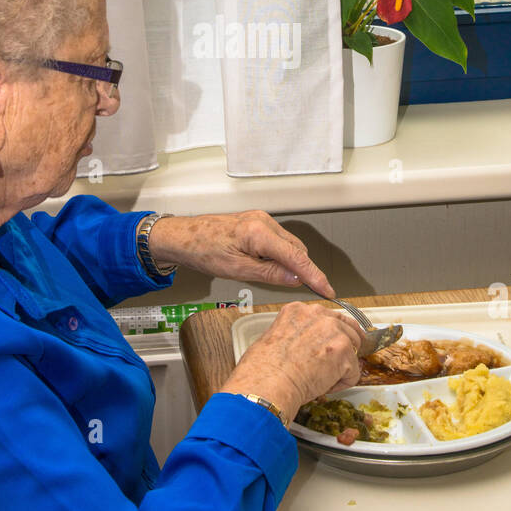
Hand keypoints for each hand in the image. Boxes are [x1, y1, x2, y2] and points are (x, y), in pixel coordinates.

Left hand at [147, 210, 333, 298]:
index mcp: (259, 232)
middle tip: (301, 290)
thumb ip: (269, 274)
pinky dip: (279, 255)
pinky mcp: (256, 222)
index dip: (315, 275)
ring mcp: (260, 219)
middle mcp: (263, 221)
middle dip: (301, 270)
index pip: (297, 257)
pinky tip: (267, 266)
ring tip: (271, 277)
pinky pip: (277, 241)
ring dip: (289, 263)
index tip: (327, 289)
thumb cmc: (202, 251)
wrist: (183, 237)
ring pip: (288, 245)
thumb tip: (295, 279)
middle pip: (296, 250)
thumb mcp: (237, 270)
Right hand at [219, 301, 364, 424]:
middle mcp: (318, 314)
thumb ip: (293, 334)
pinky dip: (342, 384)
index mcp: (298, 310)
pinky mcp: (345, 350)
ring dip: (342, 367)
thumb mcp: (274, 337)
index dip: (329, 336)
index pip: (327, 317)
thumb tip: (302, 346)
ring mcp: (334, 330)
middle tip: (331, 366)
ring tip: (321, 379)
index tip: (327, 347)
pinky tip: (324, 387)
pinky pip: (353, 372)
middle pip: (347, 328)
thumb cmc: (263, 369)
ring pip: (353, 350)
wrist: (268, 383)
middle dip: (343, 348)